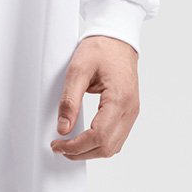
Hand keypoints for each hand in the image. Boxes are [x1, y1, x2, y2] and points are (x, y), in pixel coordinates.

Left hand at [50, 35, 139, 159]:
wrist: (117, 39)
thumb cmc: (101, 49)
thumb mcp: (78, 70)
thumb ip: (69, 100)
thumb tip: (63, 128)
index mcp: (119, 98)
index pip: (98, 136)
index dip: (76, 146)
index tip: (58, 144)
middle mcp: (130, 109)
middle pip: (107, 147)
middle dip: (82, 152)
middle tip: (61, 147)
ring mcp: (132, 111)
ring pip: (114, 146)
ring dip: (92, 151)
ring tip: (70, 145)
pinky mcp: (130, 111)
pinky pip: (117, 137)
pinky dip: (101, 143)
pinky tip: (86, 138)